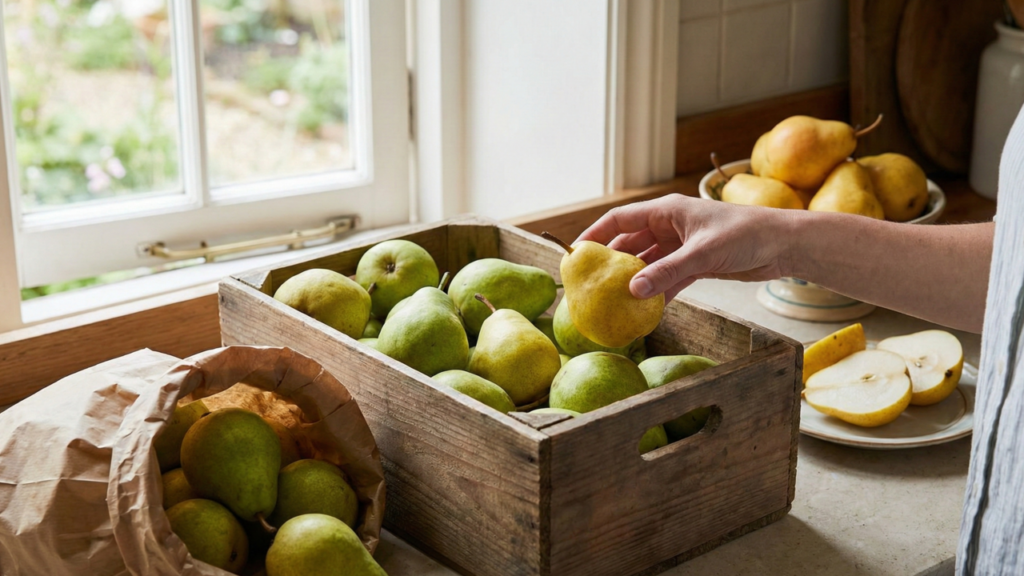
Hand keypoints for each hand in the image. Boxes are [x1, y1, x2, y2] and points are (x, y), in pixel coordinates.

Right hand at [576, 194, 792, 300]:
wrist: (784, 244)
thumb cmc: (747, 234)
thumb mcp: (703, 253)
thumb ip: (667, 272)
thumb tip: (632, 291)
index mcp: (667, 210)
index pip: (620, 219)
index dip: (596, 234)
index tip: (577, 253)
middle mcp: (670, 225)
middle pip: (631, 243)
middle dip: (612, 263)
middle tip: (592, 285)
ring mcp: (682, 246)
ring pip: (648, 263)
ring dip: (635, 280)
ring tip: (614, 301)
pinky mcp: (696, 263)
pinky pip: (667, 278)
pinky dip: (657, 291)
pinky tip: (645, 309)